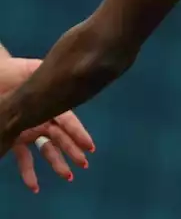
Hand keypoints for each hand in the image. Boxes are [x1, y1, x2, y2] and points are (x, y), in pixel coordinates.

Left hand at [0, 58, 94, 192]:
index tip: (89, 146)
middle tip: (84, 164)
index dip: (78, 134)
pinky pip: (24, 158)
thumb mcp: (35, 71)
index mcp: (49, 103)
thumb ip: (49, 80)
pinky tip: (34, 185)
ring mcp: (29, 129)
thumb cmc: (14, 71)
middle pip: (60, 138)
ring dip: (57, 163)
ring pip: (46, 150)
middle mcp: (42, 118)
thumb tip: (72, 90)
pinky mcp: (15, 140)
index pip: (67, 121)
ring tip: (68, 176)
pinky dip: (29, 173)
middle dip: (73, 151)